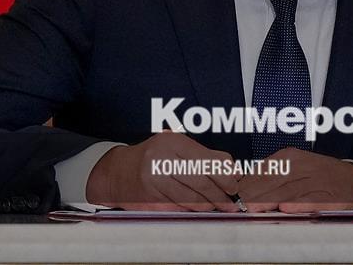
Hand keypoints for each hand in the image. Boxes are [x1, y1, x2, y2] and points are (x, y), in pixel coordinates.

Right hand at [85, 130, 241, 211]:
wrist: (118, 172)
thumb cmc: (154, 158)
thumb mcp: (178, 148)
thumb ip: (207, 156)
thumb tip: (233, 170)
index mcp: (172, 142)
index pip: (205, 161)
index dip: (224, 176)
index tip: (234, 186)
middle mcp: (161, 159)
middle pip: (199, 180)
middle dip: (219, 194)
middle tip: (231, 203)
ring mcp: (152, 180)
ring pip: (188, 197)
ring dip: (207, 205)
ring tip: (218, 207)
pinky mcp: (147, 198)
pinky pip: (175, 207)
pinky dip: (189, 210)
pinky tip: (197, 210)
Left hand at [234, 148, 352, 212]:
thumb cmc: (319, 175)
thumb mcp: (295, 167)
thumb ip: (272, 175)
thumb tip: (244, 185)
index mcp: (292, 157)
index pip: (264, 170)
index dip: (248, 183)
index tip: (234, 195)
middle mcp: (303, 166)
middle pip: (274, 180)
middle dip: (255, 194)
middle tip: (239, 206)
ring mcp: (317, 180)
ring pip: (289, 190)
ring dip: (270, 200)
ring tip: (254, 208)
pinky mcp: (329, 196)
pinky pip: (311, 199)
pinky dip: (298, 204)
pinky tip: (286, 209)